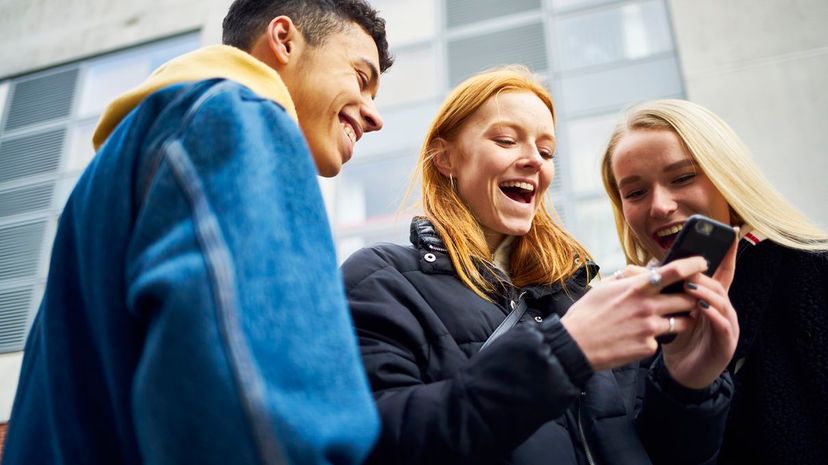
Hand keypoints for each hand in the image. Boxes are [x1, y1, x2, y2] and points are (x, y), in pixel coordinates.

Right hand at [561, 257, 706, 370]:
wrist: (575, 345)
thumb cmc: (586, 314)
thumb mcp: (604, 288)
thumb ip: (627, 278)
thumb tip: (643, 271)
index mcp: (636, 288)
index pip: (674, 271)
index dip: (693, 264)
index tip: (702, 263)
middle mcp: (647, 306)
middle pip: (687, 298)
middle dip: (692, 298)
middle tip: (688, 298)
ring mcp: (649, 328)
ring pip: (683, 322)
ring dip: (681, 320)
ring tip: (669, 320)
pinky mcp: (648, 347)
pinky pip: (662, 341)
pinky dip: (655, 339)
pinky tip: (639, 338)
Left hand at [661, 236, 739, 388]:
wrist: (681, 373)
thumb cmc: (675, 339)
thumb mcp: (669, 311)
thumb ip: (663, 291)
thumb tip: (640, 269)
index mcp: (710, 300)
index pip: (721, 273)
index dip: (727, 253)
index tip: (731, 233)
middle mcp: (722, 310)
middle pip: (720, 284)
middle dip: (707, 273)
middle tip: (691, 265)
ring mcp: (727, 326)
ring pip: (722, 302)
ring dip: (707, 292)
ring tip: (691, 285)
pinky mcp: (726, 344)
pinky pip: (722, 325)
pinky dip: (713, 315)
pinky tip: (701, 308)